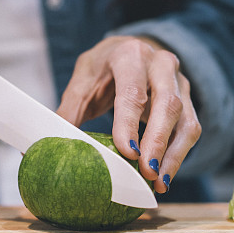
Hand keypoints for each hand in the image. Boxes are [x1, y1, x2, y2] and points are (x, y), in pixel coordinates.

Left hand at [56, 36, 200, 192]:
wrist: (132, 49)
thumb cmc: (103, 69)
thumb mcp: (82, 82)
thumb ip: (68, 112)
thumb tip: (43, 146)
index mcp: (130, 55)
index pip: (132, 91)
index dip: (130, 122)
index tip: (127, 152)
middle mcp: (161, 64)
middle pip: (167, 104)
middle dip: (157, 141)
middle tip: (146, 172)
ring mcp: (179, 82)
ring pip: (185, 120)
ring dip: (173, 155)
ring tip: (158, 183)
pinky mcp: (188, 101)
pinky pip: (190, 130)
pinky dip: (179, 155)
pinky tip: (164, 177)